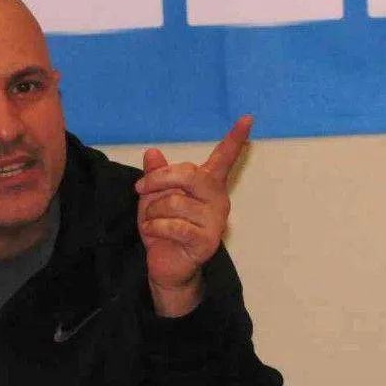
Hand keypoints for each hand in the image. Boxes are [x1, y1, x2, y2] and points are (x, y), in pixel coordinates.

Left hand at [135, 115, 251, 317]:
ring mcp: (215, 221)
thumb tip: (152, 152)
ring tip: (151, 222)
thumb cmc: (163, 230)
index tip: (246, 118)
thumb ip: (156, 176)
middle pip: (189, 174)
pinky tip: (153, 233)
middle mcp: (217, 199)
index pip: (224, 158)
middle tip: (139, 188)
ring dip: (152, 212)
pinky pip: (175, 226)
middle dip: (158, 179)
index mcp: (207, 185)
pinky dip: (156, 228)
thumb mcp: (154, 199)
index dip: (234, 139)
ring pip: (175, 202)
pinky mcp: (207, 241)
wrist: (166, 267)